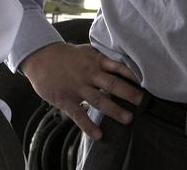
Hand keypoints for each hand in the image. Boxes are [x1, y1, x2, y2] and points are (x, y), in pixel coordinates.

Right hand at [19, 42, 142, 138]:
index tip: (145, 81)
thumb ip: (103, 58)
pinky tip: (99, 134)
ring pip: (98, 101)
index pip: (118, 67)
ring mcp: (77, 87)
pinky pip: (79, 115)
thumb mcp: (87, 51)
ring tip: (128, 119)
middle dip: (128, 93)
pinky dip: (89, 126)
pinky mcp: (66, 100)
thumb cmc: (67, 55)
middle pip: (111, 84)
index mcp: (95, 61)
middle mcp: (89, 74)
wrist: (41, 58)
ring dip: (114, 110)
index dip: (132, 74)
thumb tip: (124, 62)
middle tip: (142, 102)